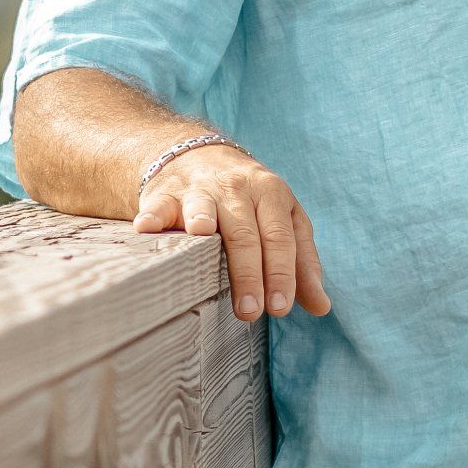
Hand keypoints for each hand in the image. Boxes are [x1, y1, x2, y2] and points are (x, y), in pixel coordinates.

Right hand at [133, 141, 330, 323]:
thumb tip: (322, 307)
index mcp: (272, 194)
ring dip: (202, 221)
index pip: (280, 238)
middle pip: (245, 232)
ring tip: (202, 236)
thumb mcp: (283, 222)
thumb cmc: (250, 201)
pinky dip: (153, 216)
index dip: (281, 273)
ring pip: (205, 207)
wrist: (202, 157)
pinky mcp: (167, 194)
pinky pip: (160, 204)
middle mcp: (238, 188)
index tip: (279, 307)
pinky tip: (146, 228)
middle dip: (248, 273)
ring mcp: (201, 189)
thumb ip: (302, 263)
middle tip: (249, 311)